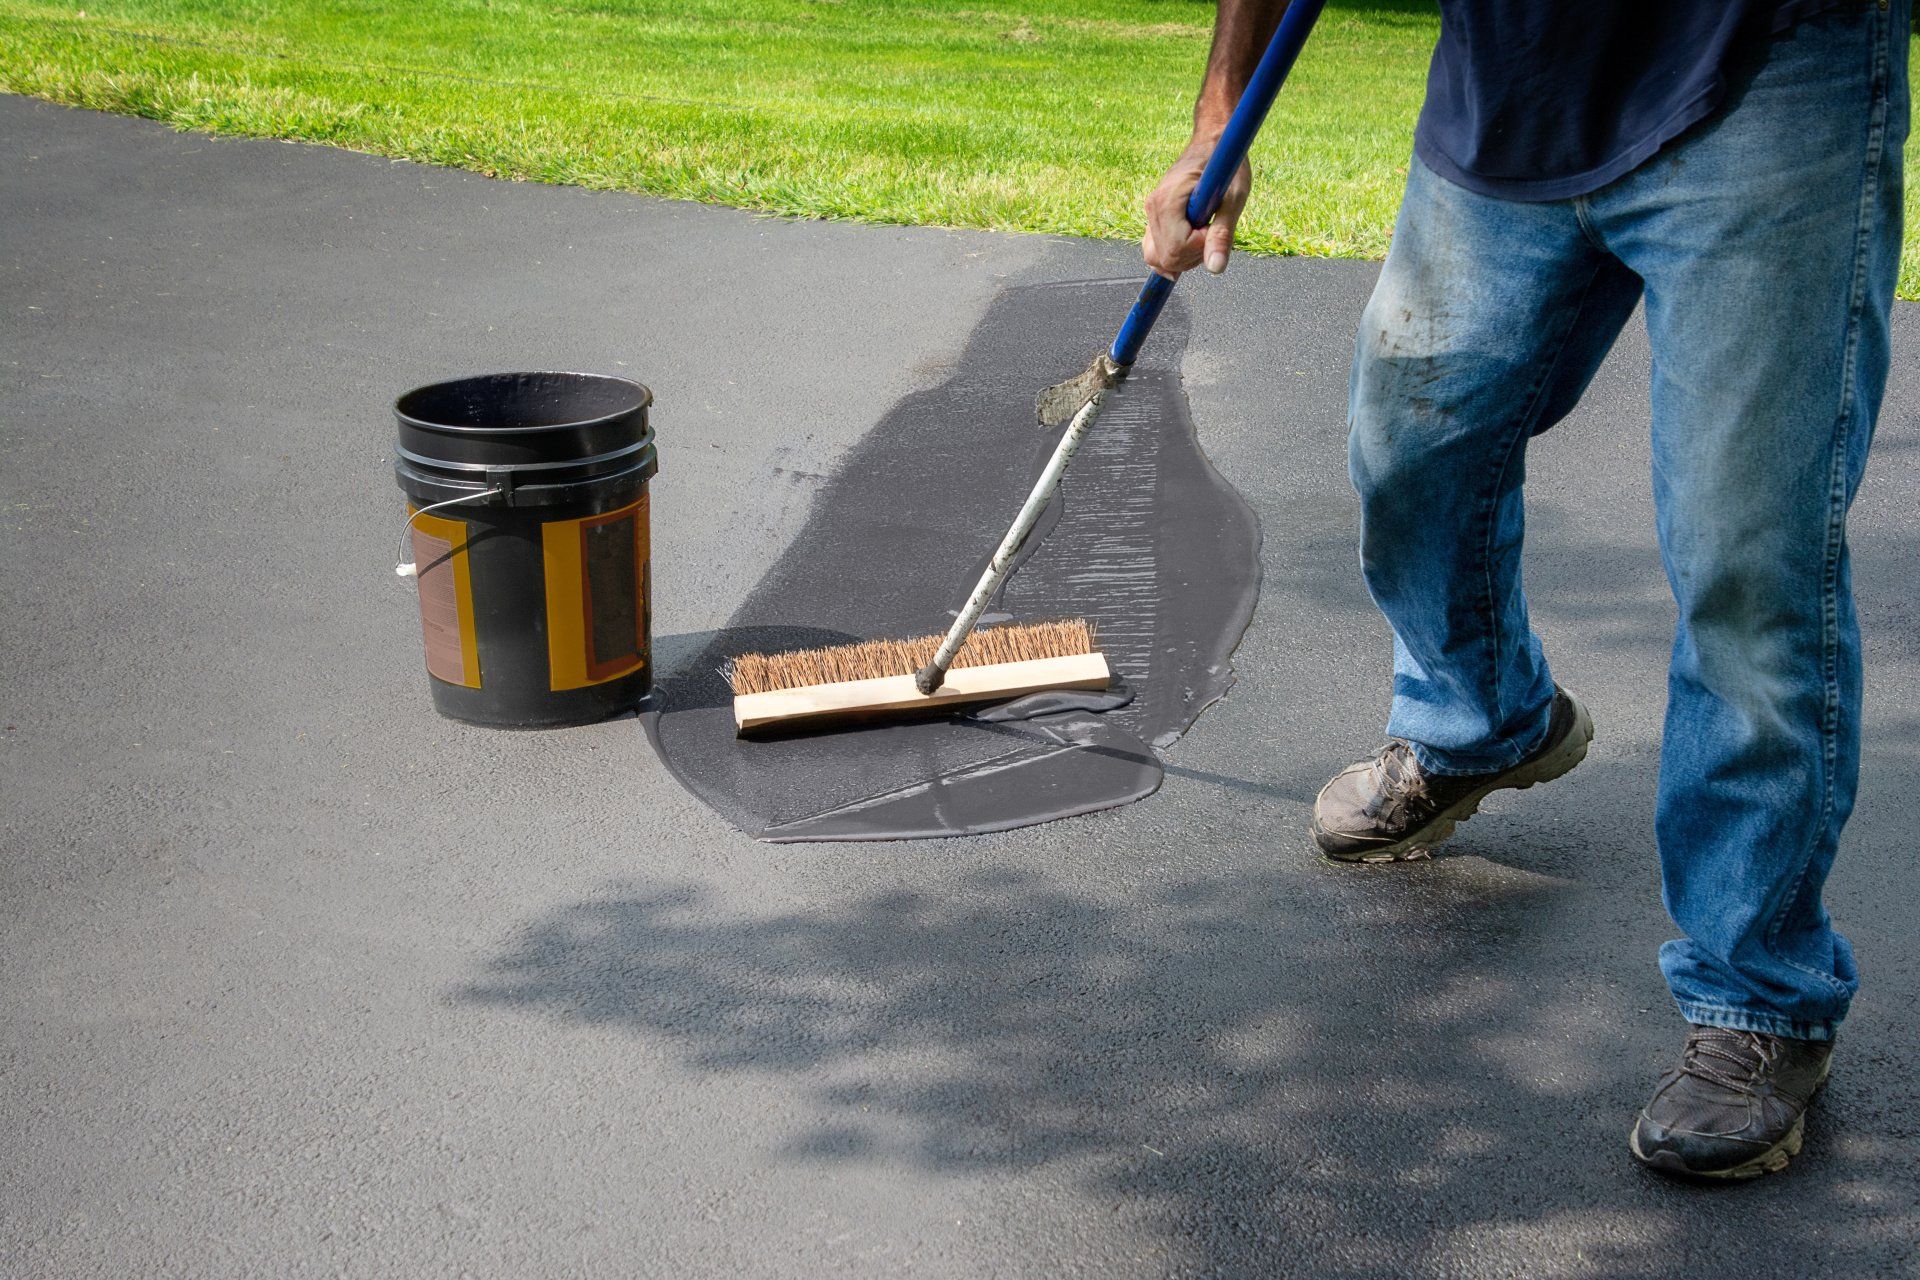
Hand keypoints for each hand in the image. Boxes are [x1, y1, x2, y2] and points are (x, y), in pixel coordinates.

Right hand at [1142, 134, 1251, 277]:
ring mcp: (1151, 212)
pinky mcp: (1154, 216)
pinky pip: (1155, 249)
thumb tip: (1215, 268)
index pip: (1175, 249)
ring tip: (1203, 233)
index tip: (1214, 226)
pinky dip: (1174, 253)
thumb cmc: (1226, 164)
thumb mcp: (1233, 200)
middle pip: (1165, 258)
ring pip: (1157, 258)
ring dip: (1184, 257)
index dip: (1200, 248)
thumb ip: (1222, 235)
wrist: (1213, 141)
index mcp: (1168, 201)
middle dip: (1193, 256)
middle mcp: (1153, 208)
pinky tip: (1193, 240)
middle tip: (1211, 230)